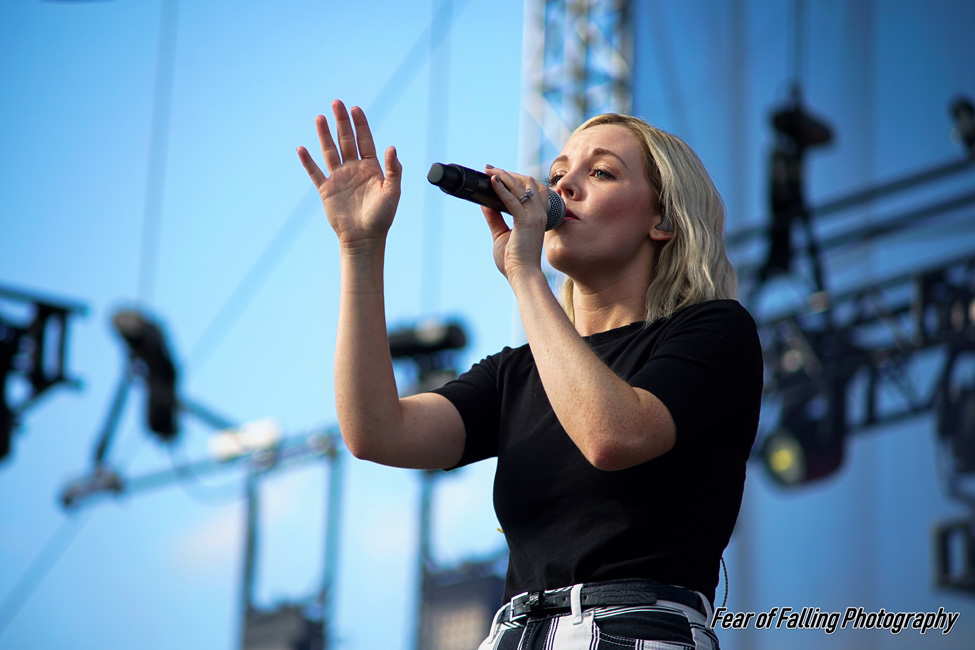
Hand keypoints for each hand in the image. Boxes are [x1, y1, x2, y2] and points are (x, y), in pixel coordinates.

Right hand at [297, 100, 401, 250]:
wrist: (364, 238)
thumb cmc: (382, 217)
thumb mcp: (392, 192)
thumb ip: (393, 170)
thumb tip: (391, 147)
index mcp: (371, 168)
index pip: (364, 140)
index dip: (360, 125)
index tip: (355, 109)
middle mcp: (354, 169)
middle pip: (346, 140)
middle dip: (341, 122)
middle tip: (336, 103)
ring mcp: (339, 178)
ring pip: (330, 151)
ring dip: (324, 135)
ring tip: (320, 117)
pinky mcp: (326, 190)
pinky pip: (315, 173)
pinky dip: (308, 162)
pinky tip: (302, 149)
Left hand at [481, 167, 548, 282]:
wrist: (522, 276)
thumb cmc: (513, 260)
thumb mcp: (500, 234)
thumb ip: (494, 218)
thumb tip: (484, 202)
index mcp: (536, 216)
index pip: (530, 189)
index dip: (514, 179)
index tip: (496, 174)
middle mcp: (539, 213)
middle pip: (527, 183)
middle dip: (508, 173)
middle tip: (489, 169)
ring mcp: (535, 216)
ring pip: (521, 187)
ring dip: (504, 176)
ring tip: (489, 170)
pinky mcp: (526, 222)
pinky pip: (513, 200)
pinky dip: (502, 189)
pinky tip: (492, 182)